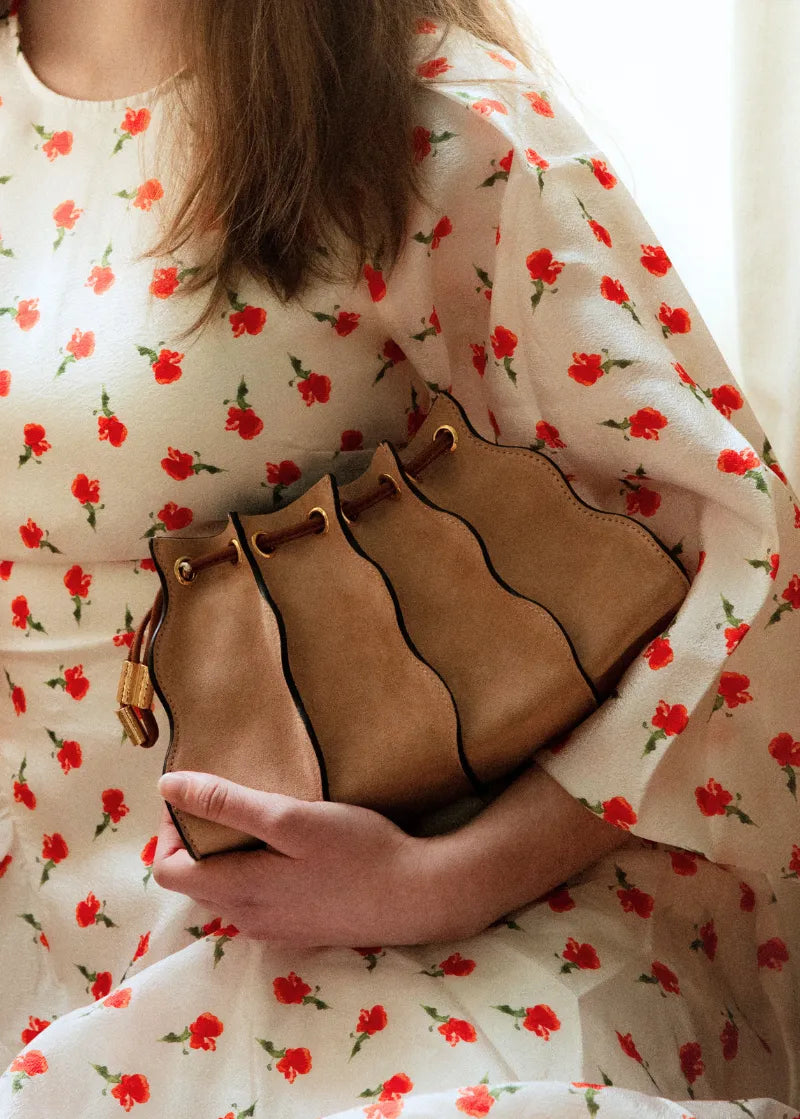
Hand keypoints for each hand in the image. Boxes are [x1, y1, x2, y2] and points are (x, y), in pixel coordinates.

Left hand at [152, 772, 477, 946]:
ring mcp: (275, 929)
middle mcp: (247, 919)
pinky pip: (257, 901)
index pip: (167, 871)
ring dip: (227, 855)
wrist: (419, 896)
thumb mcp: (290, 817)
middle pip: (194, 881)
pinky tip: (288, 847)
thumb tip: (168, 787)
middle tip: (225, 797)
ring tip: (256, 816)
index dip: (169, 830)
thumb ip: (227, 804)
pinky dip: (255, 871)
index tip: (195, 793)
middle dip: (197, 839)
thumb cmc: (357, 851)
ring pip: (226, 891)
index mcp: (237, 890)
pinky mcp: (301, 929)